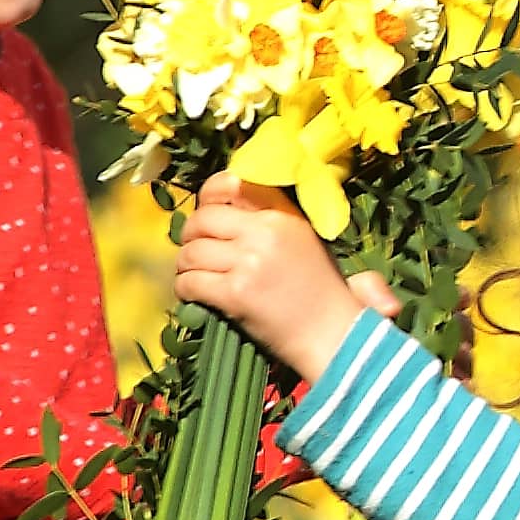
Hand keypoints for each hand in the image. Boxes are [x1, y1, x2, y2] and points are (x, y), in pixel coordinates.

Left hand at [171, 179, 395, 381]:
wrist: (334, 334)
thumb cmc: (319, 290)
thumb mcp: (301, 239)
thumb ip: (267, 220)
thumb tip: (217, 211)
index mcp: (283, 214)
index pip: (233, 184)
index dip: (209, 195)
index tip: (206, 214)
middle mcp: (266, 231)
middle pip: (202, 219)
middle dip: (189, 236)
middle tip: (194, 252)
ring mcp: (250, 262)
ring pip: (191, 252)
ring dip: (185, 266)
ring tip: (194, 276)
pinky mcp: (236, 293)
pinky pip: (191, 282)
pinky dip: (185, 289)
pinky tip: (195, 296)